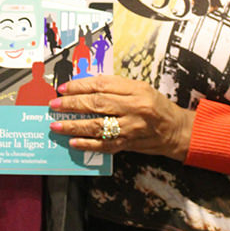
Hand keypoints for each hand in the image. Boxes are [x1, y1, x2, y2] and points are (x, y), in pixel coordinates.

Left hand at [49, 75, 194, 159]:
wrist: (175, 130)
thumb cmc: (156, 105)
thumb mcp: (140, 88)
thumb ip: (116, 86)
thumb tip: (86, 85)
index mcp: (136, 90)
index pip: (102, 85)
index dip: (80, 86)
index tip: (63, 88)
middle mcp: (134, 108)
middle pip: (97, 104)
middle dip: (72, 104)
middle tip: (54, 105)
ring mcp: (131, 128)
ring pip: (98, 126)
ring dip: (74, 126)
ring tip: (57, 126)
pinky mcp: (129, 145)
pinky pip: (105, 146)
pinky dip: (87, 145)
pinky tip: (73, 143)